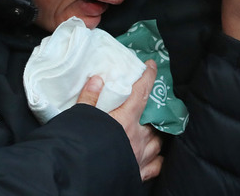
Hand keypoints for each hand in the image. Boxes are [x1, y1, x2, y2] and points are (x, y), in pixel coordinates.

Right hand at [76, 60, 162, 180]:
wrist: (82, 175)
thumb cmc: (81, 143)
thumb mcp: (81, 116)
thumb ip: (89, 97)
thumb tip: (97, 79)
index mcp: (126, 119)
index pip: (142, 92)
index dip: (148, 76)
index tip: (152, 65)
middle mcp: (138, 137)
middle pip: (152, 120)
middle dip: (151, 113)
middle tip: (146, 107)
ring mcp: (141, 156)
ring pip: (157, 142)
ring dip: (155, 134)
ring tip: (150, 130)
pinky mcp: (139, 173)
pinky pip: (156, 165)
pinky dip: (158, 158)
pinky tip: (156, 155)